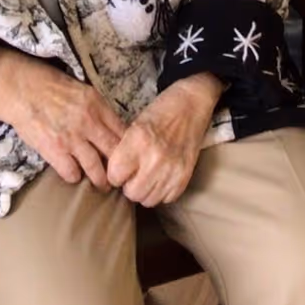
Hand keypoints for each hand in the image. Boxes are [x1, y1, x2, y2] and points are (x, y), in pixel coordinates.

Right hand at [0, 48, 126, 188]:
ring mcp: (72, 138)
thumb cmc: (50, 86)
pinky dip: (75, 177)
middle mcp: (89, 122)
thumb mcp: (82, 90)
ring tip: (102, 185)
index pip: (123, 131)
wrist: (21, 88)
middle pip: (114, 153)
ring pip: (96, 169)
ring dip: (100, 180)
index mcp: (97, 104)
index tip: (131, 156)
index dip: (129, 148)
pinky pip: (72, 173)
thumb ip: (98, 109)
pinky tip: (74, 174)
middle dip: (120, 168)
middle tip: (121, 177)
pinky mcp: (54, 151)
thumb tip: (112, 128)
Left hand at [106, 73, 225, 206]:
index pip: (114, 175)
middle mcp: (155, 157)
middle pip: (132, 193)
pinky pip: (166, 199)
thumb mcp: (135, 124)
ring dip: (146, 190)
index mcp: (139, 139)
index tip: (120, 168)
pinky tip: (162, 175)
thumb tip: (112, 176)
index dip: (115, 173)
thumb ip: (124, 150)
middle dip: (130, 185)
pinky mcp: (185, 177)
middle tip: (134, 172)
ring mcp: (172, 169)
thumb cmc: (160, 112)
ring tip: (149, 174)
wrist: (191, 104)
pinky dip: (162, 191)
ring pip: (148, 200)